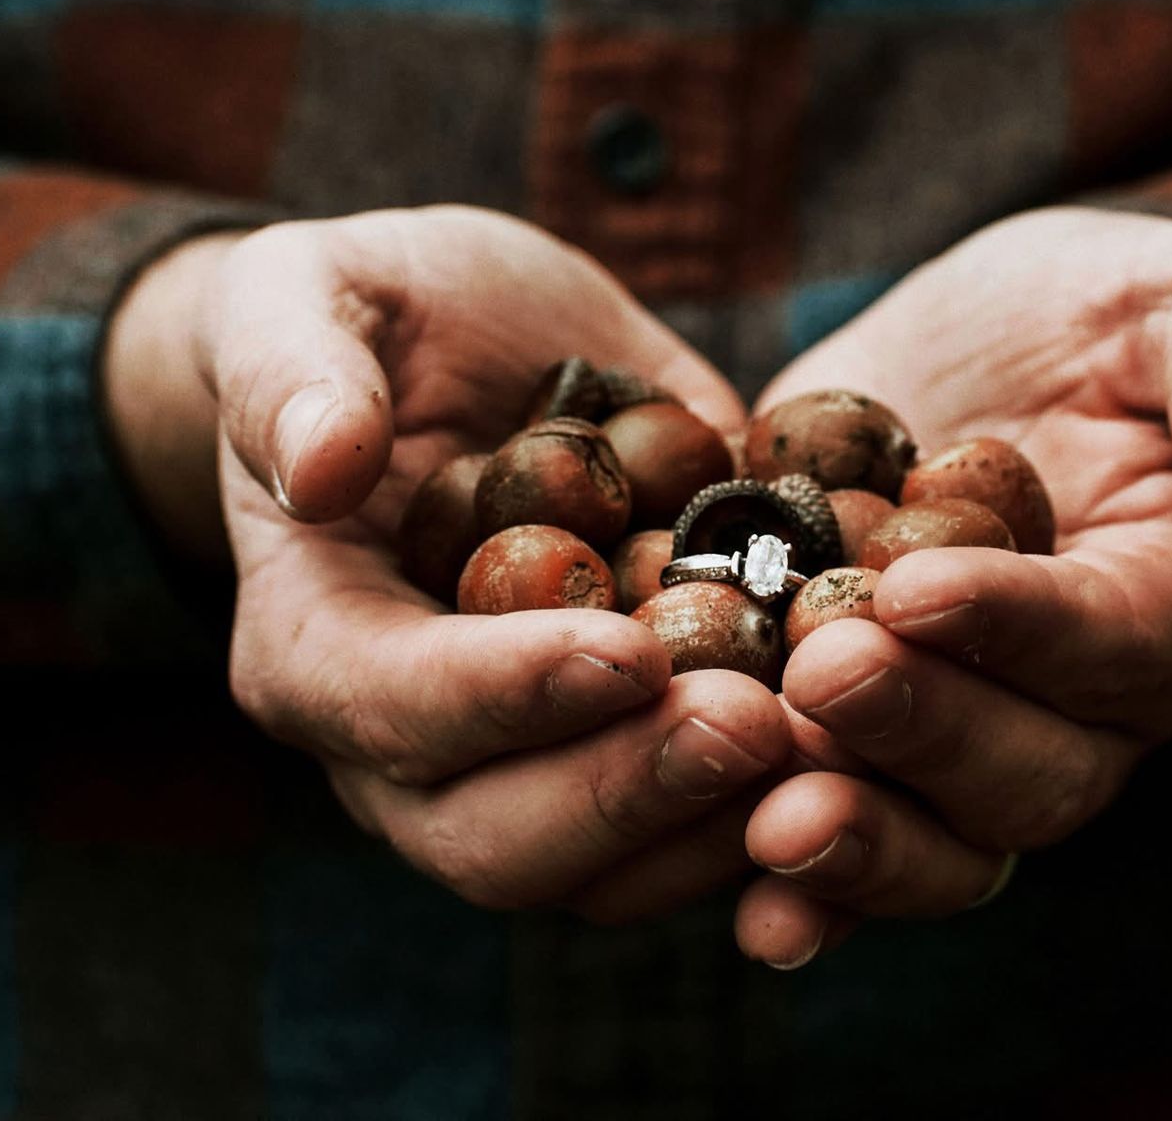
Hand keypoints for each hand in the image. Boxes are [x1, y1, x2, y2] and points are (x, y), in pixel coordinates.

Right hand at [104, 207, 793, 918]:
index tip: (629, 650)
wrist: (453, 352)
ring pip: (607, 871)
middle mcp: (407, 745)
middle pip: (495, 839)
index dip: (505, 694)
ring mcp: (524, 766)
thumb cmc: (369, 317)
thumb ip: (295, 376)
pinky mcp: (624, 753)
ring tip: (839, 747)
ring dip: (722, 827)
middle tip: (759, 724)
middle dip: (630, 791)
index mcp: (313, 643)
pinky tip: (876, 746)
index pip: (389, 708)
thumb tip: (320, 468)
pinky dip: (784, 805)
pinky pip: (696, 831)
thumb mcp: (310, 300)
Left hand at [733, 209, 1171, 967]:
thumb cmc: (1115, 315)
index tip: (914, 587)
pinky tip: (750, 912)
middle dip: (920, 731)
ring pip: (943, 839)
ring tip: (770, 823)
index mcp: (1169, 610)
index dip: (1020, 627)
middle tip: (818, 672)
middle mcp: (1081, 713)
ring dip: (860, 841)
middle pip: (1026, 771)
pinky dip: (808, 896)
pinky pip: (858, 846)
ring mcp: (971, 743)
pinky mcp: (871, 745)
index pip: (1113, 644)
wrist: (991, 354)